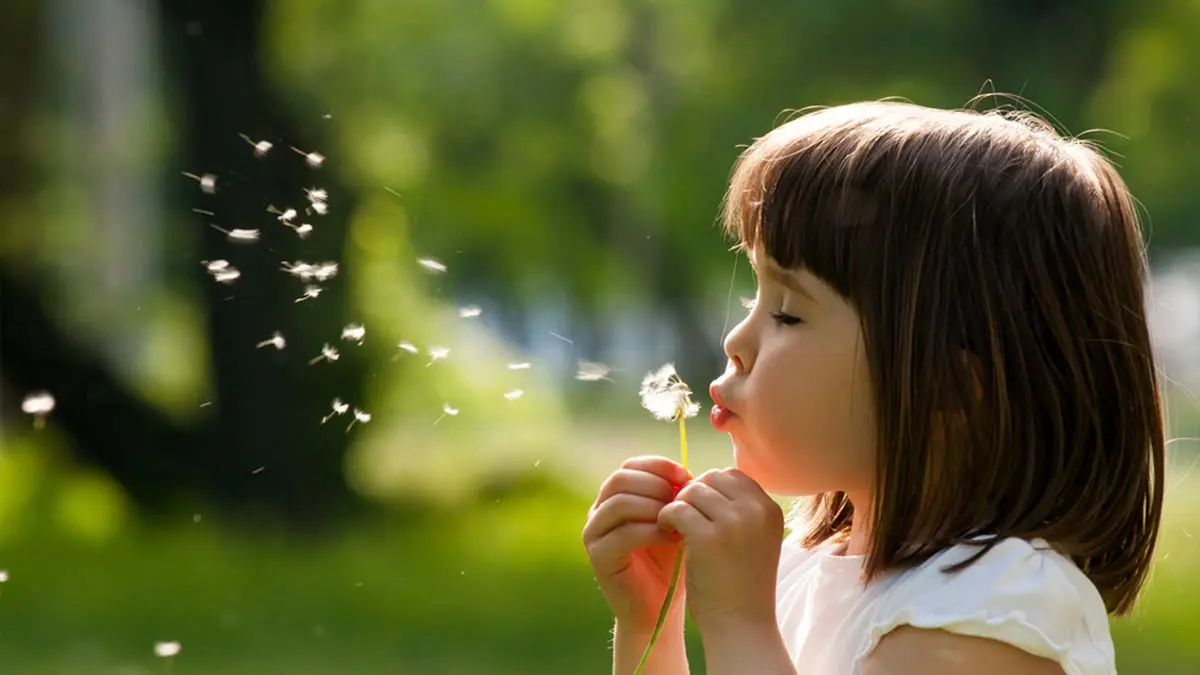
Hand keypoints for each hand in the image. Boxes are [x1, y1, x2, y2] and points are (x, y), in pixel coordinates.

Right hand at [582, 455, 693, 628]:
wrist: (658, 608)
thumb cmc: (670, 563)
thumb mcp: (674, 522)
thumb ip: (674, 497)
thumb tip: (687, 474)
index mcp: (615, 497)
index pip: (630, 466)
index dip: (658, 466)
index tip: (686, 475)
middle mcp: (598, 511)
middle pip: (620, 479)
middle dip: (655, 484)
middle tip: (682, 498)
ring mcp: (594, 533)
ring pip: (619, 503)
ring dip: (653, 507)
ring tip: (678, 519)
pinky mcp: (598, 557)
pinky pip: (622, 534)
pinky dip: (651, 532)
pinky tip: (672, 539)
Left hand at [657, 468, 784, 630]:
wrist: (740, 624)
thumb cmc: (742, 584)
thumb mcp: (752, 540)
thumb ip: (737, 510)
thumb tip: (702, 482)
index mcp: (770, 510)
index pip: (732, 476)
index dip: (710, 488)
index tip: (699, 509)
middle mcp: (756, 511)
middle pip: (711, 478)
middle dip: (692, 494)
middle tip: (682, 517)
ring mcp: (733, 522)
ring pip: (692, 491)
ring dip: (678, 505)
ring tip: (674, 527)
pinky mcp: (707, 536)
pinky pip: (676, 509)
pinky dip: (666, 517)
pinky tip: (667, 533)